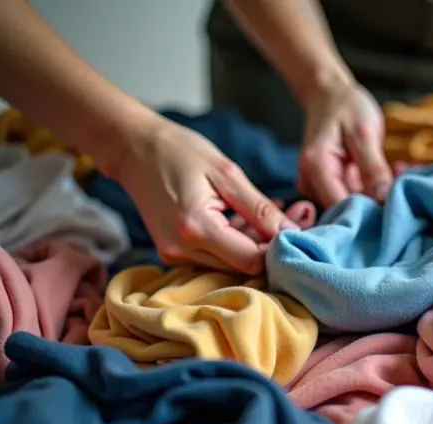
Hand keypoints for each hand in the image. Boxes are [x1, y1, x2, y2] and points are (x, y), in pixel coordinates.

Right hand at [101, 114, 299, 273]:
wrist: (133, 149)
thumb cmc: (179, 151)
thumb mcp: (227, 172)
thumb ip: (259, 208)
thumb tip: (292, 232)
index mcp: (196, 229)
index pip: (250, 260)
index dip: (278, 248)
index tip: (299, 226)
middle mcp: (182, 250)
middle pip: (242, 266)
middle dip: (272, 244)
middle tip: (299, 213)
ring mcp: (175, 255)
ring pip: (231, 263)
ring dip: (258, 242)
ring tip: (282, 210)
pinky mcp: (174, 253)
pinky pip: (216, 255)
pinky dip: (238, 240)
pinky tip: (252, 217)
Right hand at [298, 79, 392, 208]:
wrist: (329, 95)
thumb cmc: (346, 107)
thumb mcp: (365, 133)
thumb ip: (373, 168)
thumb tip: (385, 200)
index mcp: (316, 168)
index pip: (341, 207)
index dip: (369, 210)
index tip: (398, 202)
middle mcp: (310, 182)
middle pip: (345, 210)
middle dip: (377, 201)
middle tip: (404, 182)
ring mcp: (318, 186)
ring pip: (352, 205)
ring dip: (378, 194)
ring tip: (400, 171)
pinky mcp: (329, 186)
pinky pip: (353, 196)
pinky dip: (374, 188)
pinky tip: (391, 172)